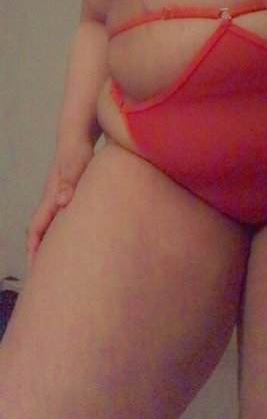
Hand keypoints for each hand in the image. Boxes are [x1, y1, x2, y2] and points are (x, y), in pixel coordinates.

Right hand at [26, 138, 93, 268]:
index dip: (34, 250)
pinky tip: (81, 245)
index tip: (34, 271)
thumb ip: (69, 180)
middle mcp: (53, 203)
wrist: (78, 137)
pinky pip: (66, 223)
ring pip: (54, 230)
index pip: (36, 230)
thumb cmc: (78, 151)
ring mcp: (62, 201)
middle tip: (48, 280)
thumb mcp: (76, 165)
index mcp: (51, 199)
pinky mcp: (72, 197)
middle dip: (42, 257)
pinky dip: (67, 236)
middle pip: (42, 235)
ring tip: (63, 269)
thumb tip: (63, 201)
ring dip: (54, 248)